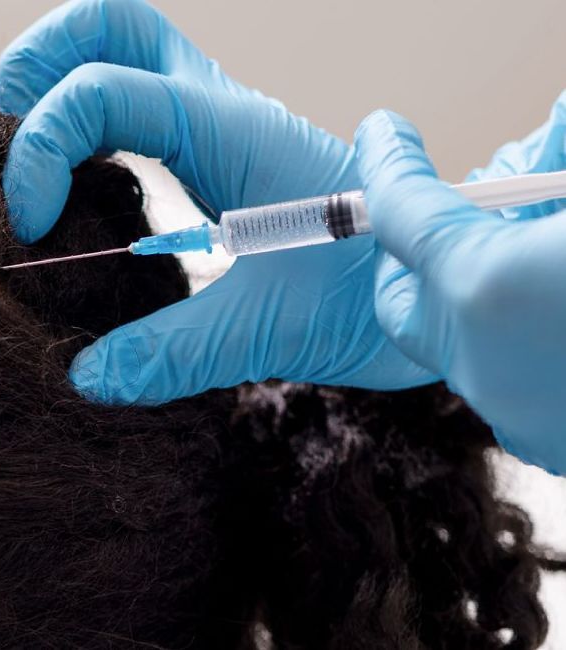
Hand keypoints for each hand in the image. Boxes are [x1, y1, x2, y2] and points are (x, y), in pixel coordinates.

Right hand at [0, 0, 434, 400]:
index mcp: (224, 131)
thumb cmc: (370, 292)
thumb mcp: (269, 329)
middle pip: (105, 22)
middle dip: (36, 62)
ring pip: (119, 45)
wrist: (439, 283)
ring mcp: (213, 120)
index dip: (41, 148)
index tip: (32, 226)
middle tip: (5, 138)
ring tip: (26, 162)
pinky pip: (134, 97)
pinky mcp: (214, 149)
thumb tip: (86, 376)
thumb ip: (172, 351)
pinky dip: (85, 121)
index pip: (101, 92)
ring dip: (56, 81)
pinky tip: (74, 189)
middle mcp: (214, 108)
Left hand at [358, 109, 565, 475]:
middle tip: (458, 209)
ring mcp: (517, 414)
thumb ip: (555, 168)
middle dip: (420, 249)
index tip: (386, 135)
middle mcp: (481, 362)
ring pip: (460, 341)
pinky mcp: (556, 445)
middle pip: (403, 295)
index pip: (401, 209)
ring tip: (544, 256)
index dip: (390, 162)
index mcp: (485, 287)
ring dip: (484, 293)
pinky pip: (516, 380)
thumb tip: (551, 127)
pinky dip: (531, 341)